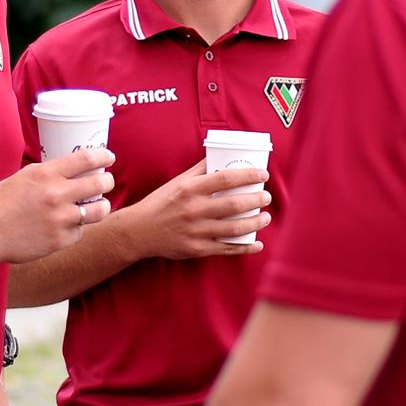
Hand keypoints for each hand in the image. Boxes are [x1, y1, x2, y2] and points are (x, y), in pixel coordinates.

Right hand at [0, 148, 114, 264]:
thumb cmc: (1, 202)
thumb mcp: (24, 176)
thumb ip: (49, 173)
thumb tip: (72, 169)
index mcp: (46, 174)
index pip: (87, 159)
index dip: (104, 156)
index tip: (109, 157)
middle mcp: (56, 194)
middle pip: (100, 183)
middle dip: (107, 181)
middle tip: (105, 182)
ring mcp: (60, 219)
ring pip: (99, 210)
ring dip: (101, 206)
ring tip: (97, 206)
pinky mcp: (60, 240)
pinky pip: (80, 232)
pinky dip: (77, 228)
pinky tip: (68, 226)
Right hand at [117, 159, 272, 259]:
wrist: (139, 231)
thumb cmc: (160, 203)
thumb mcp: (177, 182)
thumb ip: (199, 170)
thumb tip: (219, 156)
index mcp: (190, 189)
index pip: (225, 179)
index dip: (247, 175)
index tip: (262, 174)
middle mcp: (194, 210)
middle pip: (234, 205)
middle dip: (256, 200)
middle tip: (266, 197)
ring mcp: (196, 231)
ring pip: (234, 228)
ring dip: (255, 222)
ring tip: (265, 217)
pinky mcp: (197, 249)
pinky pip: (226, 249)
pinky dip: (245, 248)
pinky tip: (257, 243)